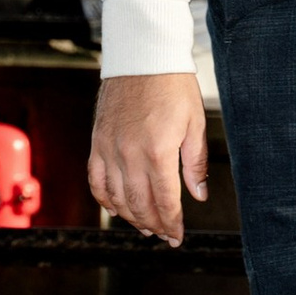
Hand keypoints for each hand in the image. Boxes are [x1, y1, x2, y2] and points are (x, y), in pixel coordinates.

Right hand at [89, 71, 208, 247]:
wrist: (142, 56)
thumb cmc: (173, 86)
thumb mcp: (195, 124)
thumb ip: (195, 164)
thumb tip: (199, 195)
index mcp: (158, 152)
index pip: (165, 201)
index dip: (172, 224)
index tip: (177, 237)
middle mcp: (129, 155)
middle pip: (139, 205)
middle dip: (154, 225)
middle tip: (164, 235)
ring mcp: (109, 149)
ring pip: (116, 199)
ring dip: (131, 217)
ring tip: (145, 225)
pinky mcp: (97, 142)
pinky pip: (96, 181)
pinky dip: (106, 200)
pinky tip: (118, 208)